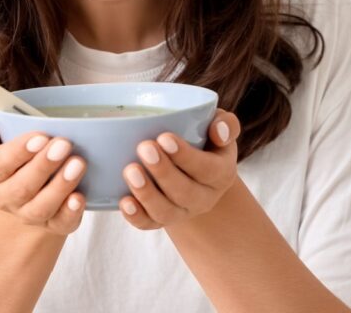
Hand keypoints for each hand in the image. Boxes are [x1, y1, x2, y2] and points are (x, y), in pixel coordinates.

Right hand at [0, 111, 86, 235]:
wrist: (23, 180)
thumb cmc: (8, 146)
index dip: (18, 152)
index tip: (41, 137)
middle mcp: (3, 197)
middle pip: (21, 188)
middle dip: (44, 165)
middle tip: (64, 144)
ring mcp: (27, 213)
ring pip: (40, 207)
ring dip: (60, 186)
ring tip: (78, 163)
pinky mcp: (52, 223)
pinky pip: (60, 223)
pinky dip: (70, 212)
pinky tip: (79, 197)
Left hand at [118, 108, 240, 228]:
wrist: (194, 171)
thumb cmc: (206, 140)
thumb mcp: (221, 128)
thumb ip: (226, 124)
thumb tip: (219, 131)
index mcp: (221, 174)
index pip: (207, 169)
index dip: (186, 156)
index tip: (165, 138)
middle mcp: (204, 198)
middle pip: (185, 192)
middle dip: (163, 171)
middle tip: (144, 148)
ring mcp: (182, 212)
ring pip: (166, 212)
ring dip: (147, 194)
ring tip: (130, 170)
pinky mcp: (160, 220)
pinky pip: (149, 224)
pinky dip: (136, 216)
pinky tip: (124, 201)